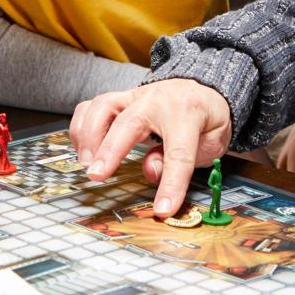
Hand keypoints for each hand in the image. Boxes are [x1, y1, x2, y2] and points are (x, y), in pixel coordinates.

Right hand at [69, 78, 232, 216]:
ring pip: (103, 106)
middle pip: (129, 123)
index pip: (179, 152)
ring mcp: (136, 97)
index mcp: (188, 113)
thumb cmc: (206, 117)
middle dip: (110, 150)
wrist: (203, 86)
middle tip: (96, 176)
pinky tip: (82, 149)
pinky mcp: (121, 99)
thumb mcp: (212, 140)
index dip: (171, 184)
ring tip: (87, 164)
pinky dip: (81, 126)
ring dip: (89, 135)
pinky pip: (92, 106)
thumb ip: (189, 158)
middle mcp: (157, 100)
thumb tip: (152, 171)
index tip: (162, 209)